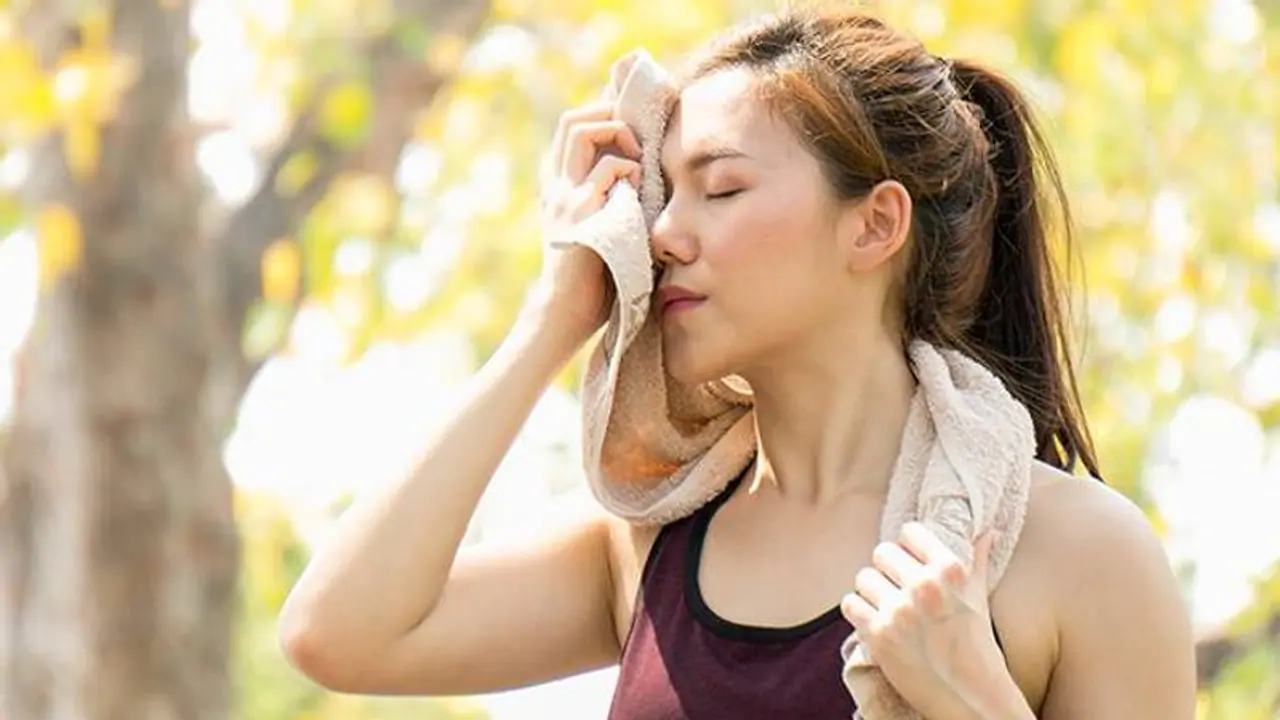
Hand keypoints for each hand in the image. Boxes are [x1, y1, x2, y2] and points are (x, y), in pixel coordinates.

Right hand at [525, 101, 643, 342]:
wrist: (567, 314)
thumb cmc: (594, 277)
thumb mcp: (602, 227)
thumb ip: (614, 199)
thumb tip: (648, 175)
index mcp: (558, 188)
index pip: (571, 130)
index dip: (600, 113)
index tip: (631, 116)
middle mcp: (556, 185)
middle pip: (572, 120)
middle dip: (608, 112)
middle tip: (638, 131)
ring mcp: (565, 196)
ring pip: (582, 132)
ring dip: (616, 133)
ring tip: (637, 158)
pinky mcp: (581, 212)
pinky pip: (608, 170)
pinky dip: (629, 171)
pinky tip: (639, 191)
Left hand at [842, 524, 1013, 719]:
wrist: (970, 695)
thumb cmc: (975, 644)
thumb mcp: (979, 597)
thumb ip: (978, 560)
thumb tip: (987, 531)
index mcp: (950, 570)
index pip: (909, 532)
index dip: (906, 547)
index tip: (909, 561)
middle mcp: (924, 586)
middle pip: (882, 552)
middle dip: (887, 570)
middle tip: (896, 588)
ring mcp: (900, 610)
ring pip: (863, 577)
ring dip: (871, 592)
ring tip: (886, 607)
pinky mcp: (879, 633)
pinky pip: (850, 604)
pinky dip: (859, 613)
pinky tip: (874, 622)